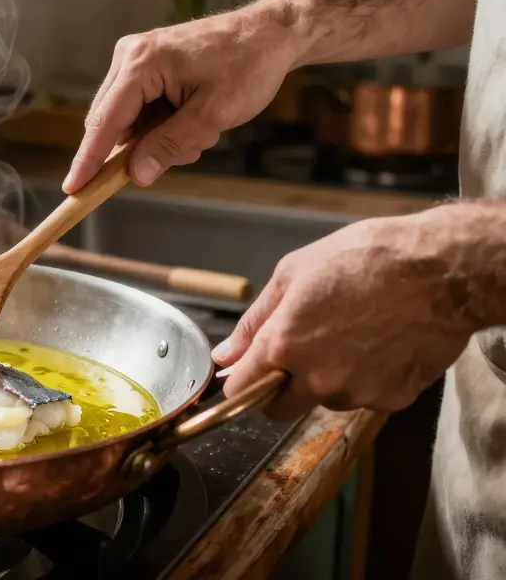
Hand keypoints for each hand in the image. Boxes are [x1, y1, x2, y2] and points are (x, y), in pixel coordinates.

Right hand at [63, 2, 304, 192]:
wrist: (271, 33)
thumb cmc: (248, 65)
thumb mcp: (213, 115)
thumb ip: (169, 145)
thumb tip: (135, 175)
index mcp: (142, 62)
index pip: (105, 121)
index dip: (89, 160)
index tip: (73, 189)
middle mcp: (130, 56)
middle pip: (111, 121)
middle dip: (140, 148)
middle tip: (186, 151)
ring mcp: (136, 59)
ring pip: (127, 119)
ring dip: (157, 137)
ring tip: (201, 132)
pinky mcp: (146, 65)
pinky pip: (140, 108)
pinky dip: (162, 125)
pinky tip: (193, 120)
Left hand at [214, 205, 497, 420]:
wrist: (441, 269)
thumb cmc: (367, 259)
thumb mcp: (293, 273)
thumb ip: (254, 321)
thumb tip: (227, 353)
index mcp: (286, 345)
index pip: (241, 391)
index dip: (238, 382)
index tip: (243, 373)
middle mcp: (319, 378)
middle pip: (280, 409)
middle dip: (278, 389)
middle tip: (296, 354)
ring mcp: (358, 392)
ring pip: (325, 400)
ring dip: (326, 380)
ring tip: (349, 335)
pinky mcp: (393, 399)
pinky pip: (365, 397)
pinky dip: (365, 378)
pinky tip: (378, 344)